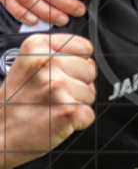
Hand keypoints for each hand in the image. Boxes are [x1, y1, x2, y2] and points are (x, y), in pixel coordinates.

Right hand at [0, 33, 95, 168]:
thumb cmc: (14, 103)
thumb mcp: (26, 65)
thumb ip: (54, 54)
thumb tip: (86, 56)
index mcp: (37, 46)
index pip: (84, 47)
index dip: (76, 63)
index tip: (59, 75)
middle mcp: (48, 63)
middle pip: (90, 69)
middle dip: (77, 84)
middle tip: (52, 95)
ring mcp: (59, 86)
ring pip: (91, 92)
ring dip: (76, 103)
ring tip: (51, 107)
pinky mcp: (68, 110)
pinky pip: (89, 114)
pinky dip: (77, 122)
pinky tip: (56, 120)